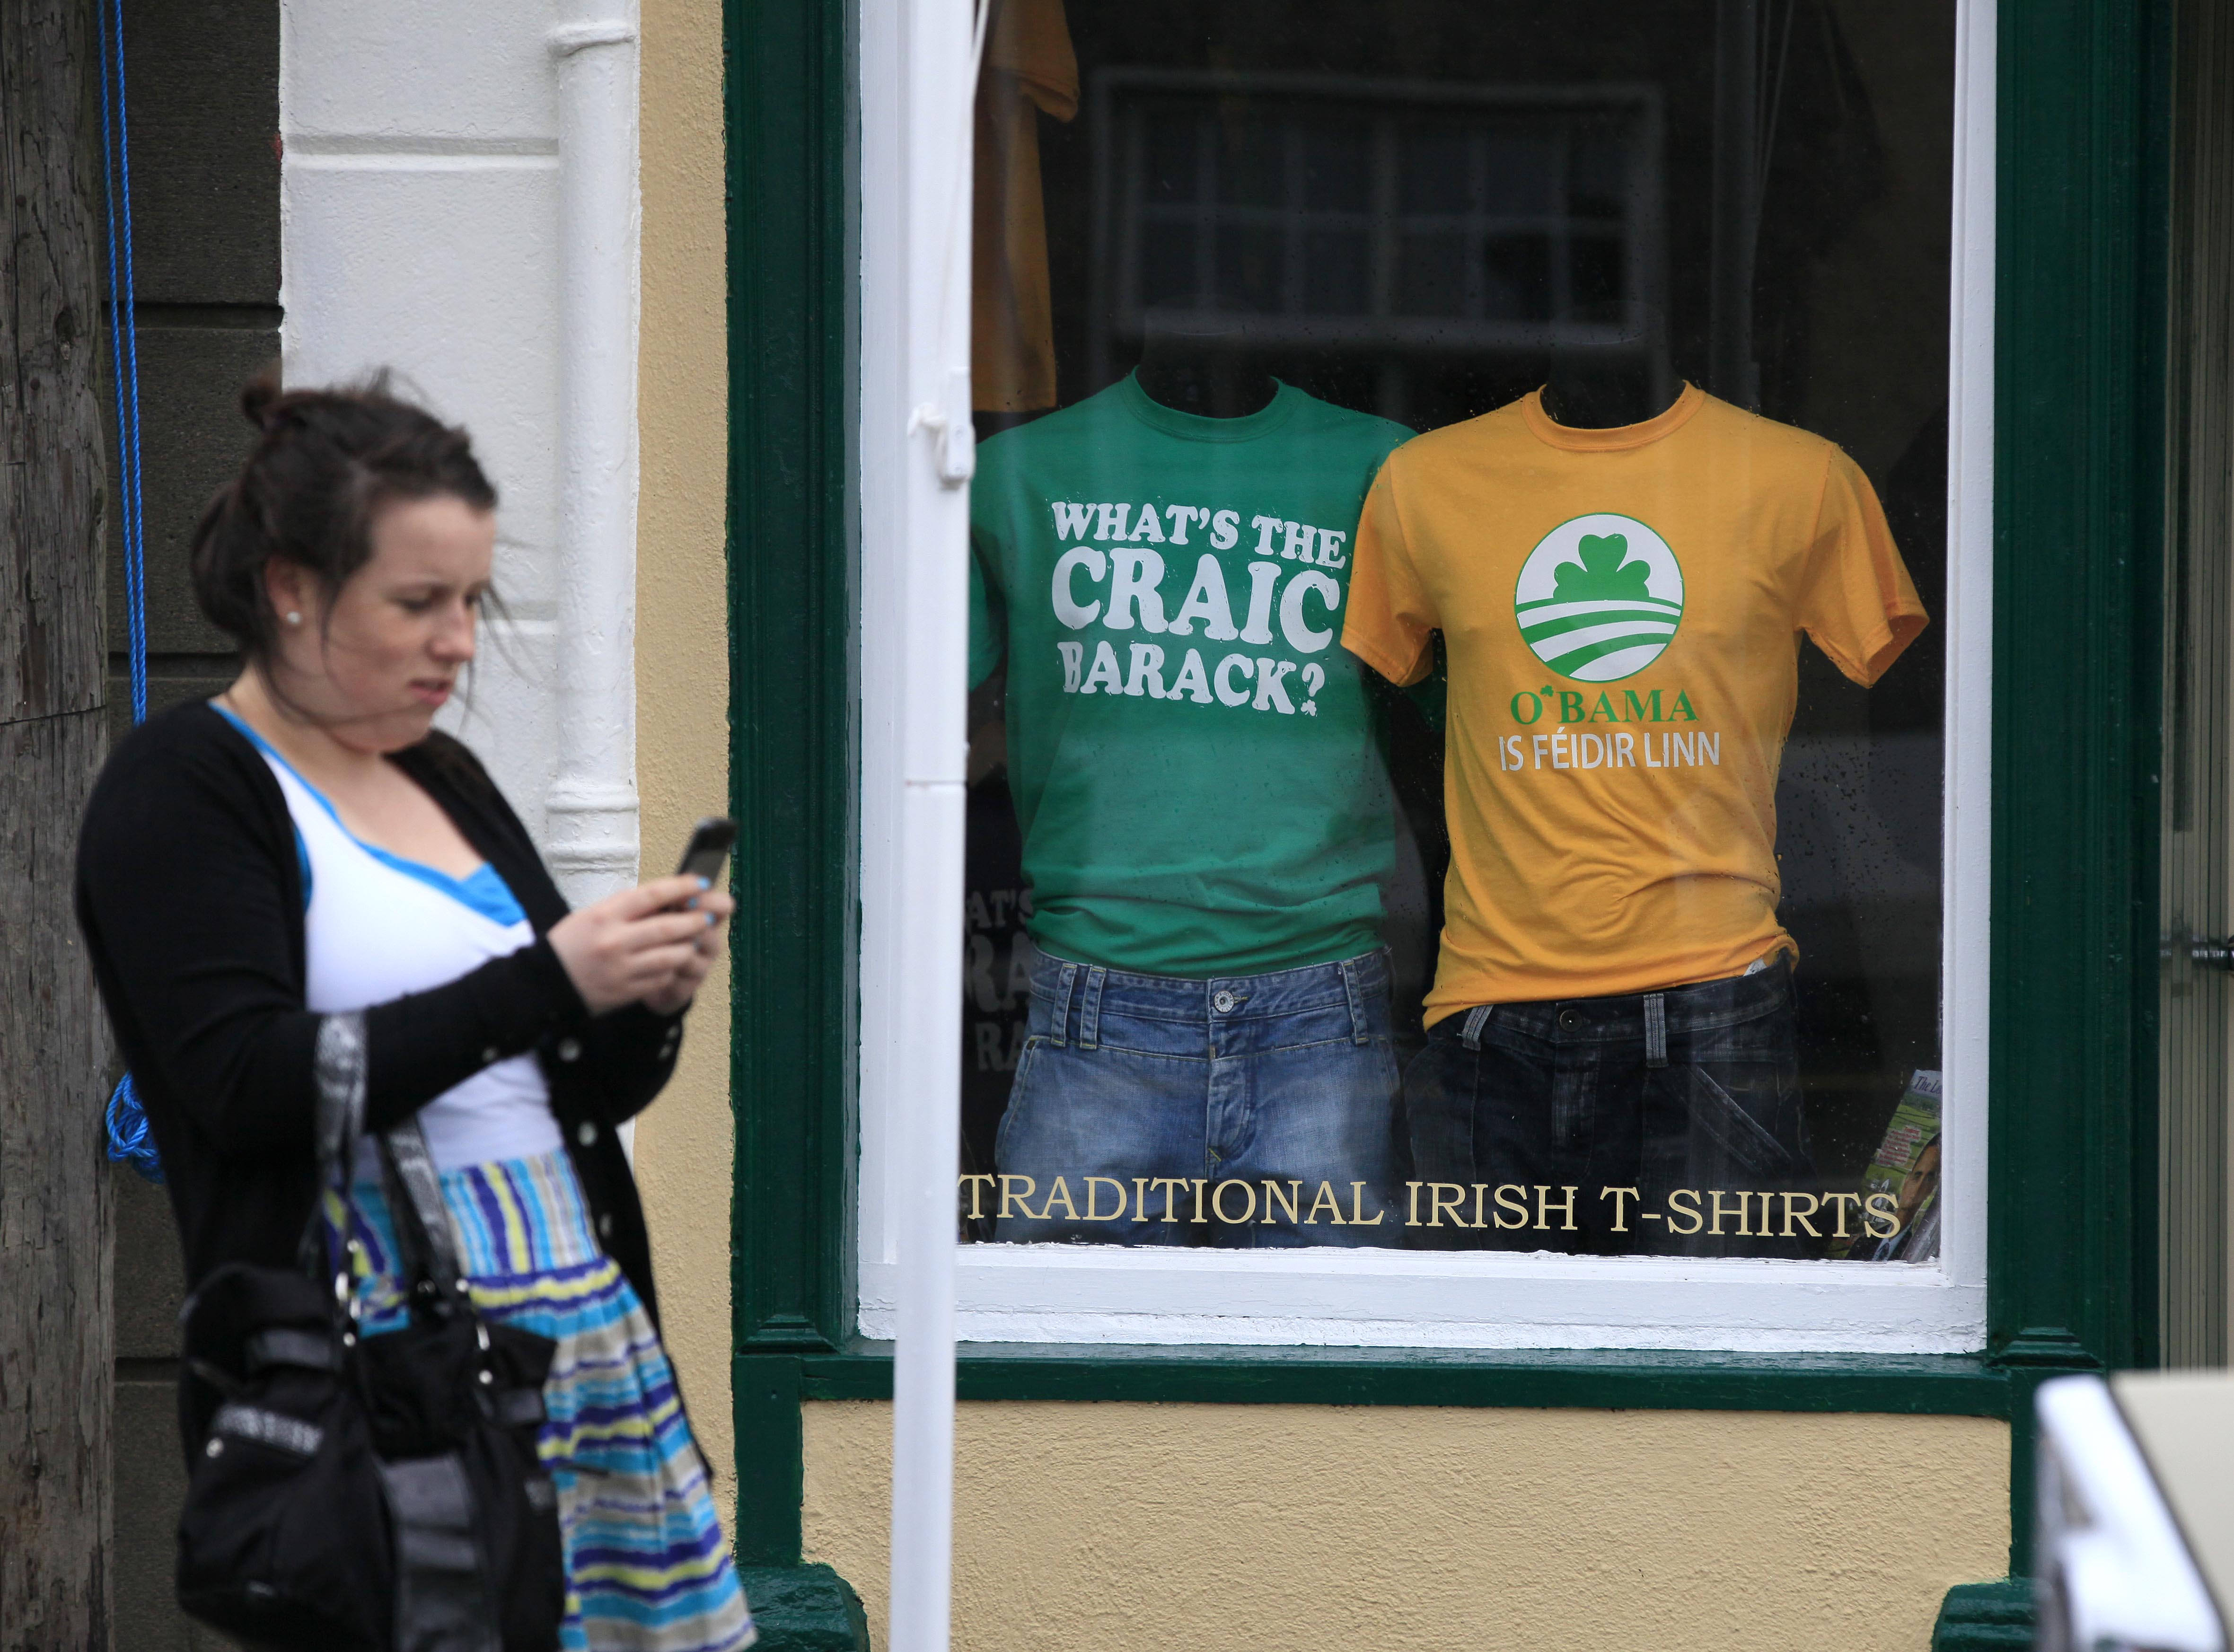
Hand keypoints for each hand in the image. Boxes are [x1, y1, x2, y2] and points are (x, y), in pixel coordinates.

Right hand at [548, 876, 727, 1014]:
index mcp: (605, 915)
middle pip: (668, 926)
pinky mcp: (627, 991)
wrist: (544, 983)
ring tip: (694, 940)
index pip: (652, 895)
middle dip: (694, 920)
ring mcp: (622, 968)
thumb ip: (627, 907)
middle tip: (707, 916)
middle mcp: (615, 940)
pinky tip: (674, 961)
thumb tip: (667, 898)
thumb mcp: (592, 915)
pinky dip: (672, 968)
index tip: (700, 883)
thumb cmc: (570, 943)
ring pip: (671, 955)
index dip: (682, 887)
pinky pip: (661, 977)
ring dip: (688, 946)